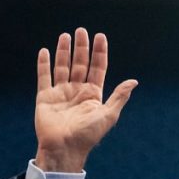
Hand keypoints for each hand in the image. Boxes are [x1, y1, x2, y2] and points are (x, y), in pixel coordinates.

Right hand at [34, 28, 136, 171]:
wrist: (64, 148)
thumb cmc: (88, 135)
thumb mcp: (108, 115)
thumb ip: (119, 96)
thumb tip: (134, 81)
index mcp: (93, 94)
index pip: (97, 68)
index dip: (99, 52)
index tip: (100, 36)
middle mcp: (77, 91)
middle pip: (80, 63)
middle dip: (81, 47)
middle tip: (81, 30)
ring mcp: (61, 93)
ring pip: (63, 67)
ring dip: (63, 51)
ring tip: (65, 36)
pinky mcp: (45, 97)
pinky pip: (44, 77)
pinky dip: (44, 64)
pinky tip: (45, 51)